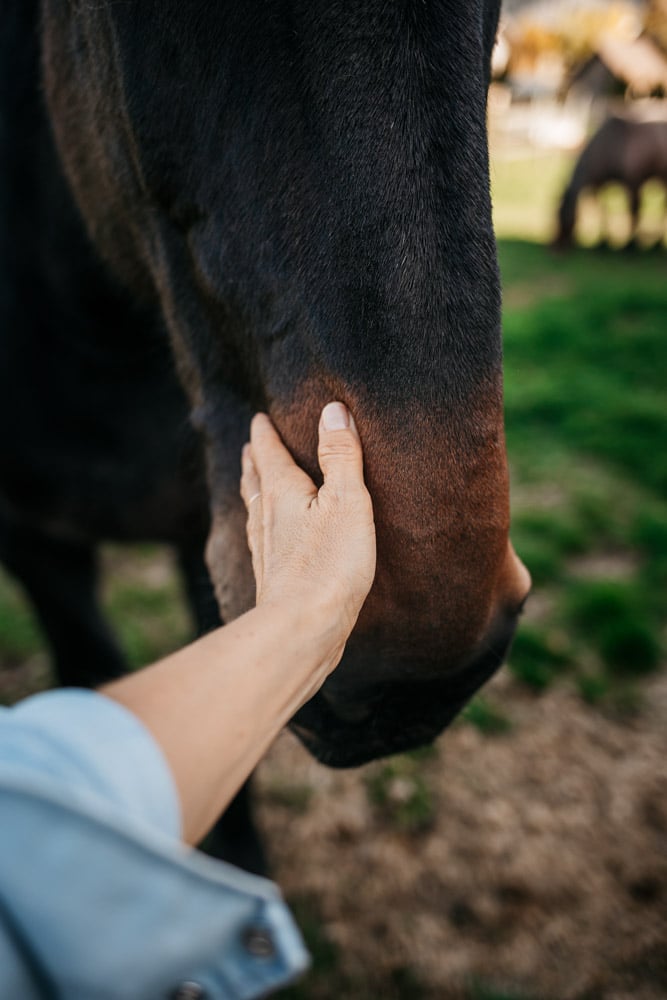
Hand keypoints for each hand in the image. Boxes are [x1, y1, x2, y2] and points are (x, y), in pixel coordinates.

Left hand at [241, 402, 375, 664]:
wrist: (303, 628)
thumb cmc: (329, 564)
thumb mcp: (346, 501)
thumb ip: (341, 456)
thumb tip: (332, 410)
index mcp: (282, 493)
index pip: (269, 454)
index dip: (265, 434)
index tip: (259, 418)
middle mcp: (267, 518)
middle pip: (256, 481)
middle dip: (254, 461)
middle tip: (250, 447)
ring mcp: (267, 551)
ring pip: (256, 511)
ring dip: (254, 491)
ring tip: (254, 483)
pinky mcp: (274, 579)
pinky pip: (263, 541)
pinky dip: (262, 527)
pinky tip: (267, 541)